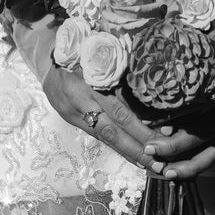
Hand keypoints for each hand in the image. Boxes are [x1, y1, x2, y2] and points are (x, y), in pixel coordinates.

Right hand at [39, 65, 214, 179]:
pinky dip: (117, 148)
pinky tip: (132, 159)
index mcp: (93, 79)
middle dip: (138, 147)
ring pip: (106, 137)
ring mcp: (76, 112)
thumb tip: (156, 81)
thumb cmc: (83, 49)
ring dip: (129, 153)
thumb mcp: (102, 50)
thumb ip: (122, 64)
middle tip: (161, 162)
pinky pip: (98, 136)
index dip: (142, 124)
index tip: (166, 134)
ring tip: (151, 166)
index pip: (120, 108)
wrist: (48, 59)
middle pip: (113, 129)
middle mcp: (83, 99)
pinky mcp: (73, 120)